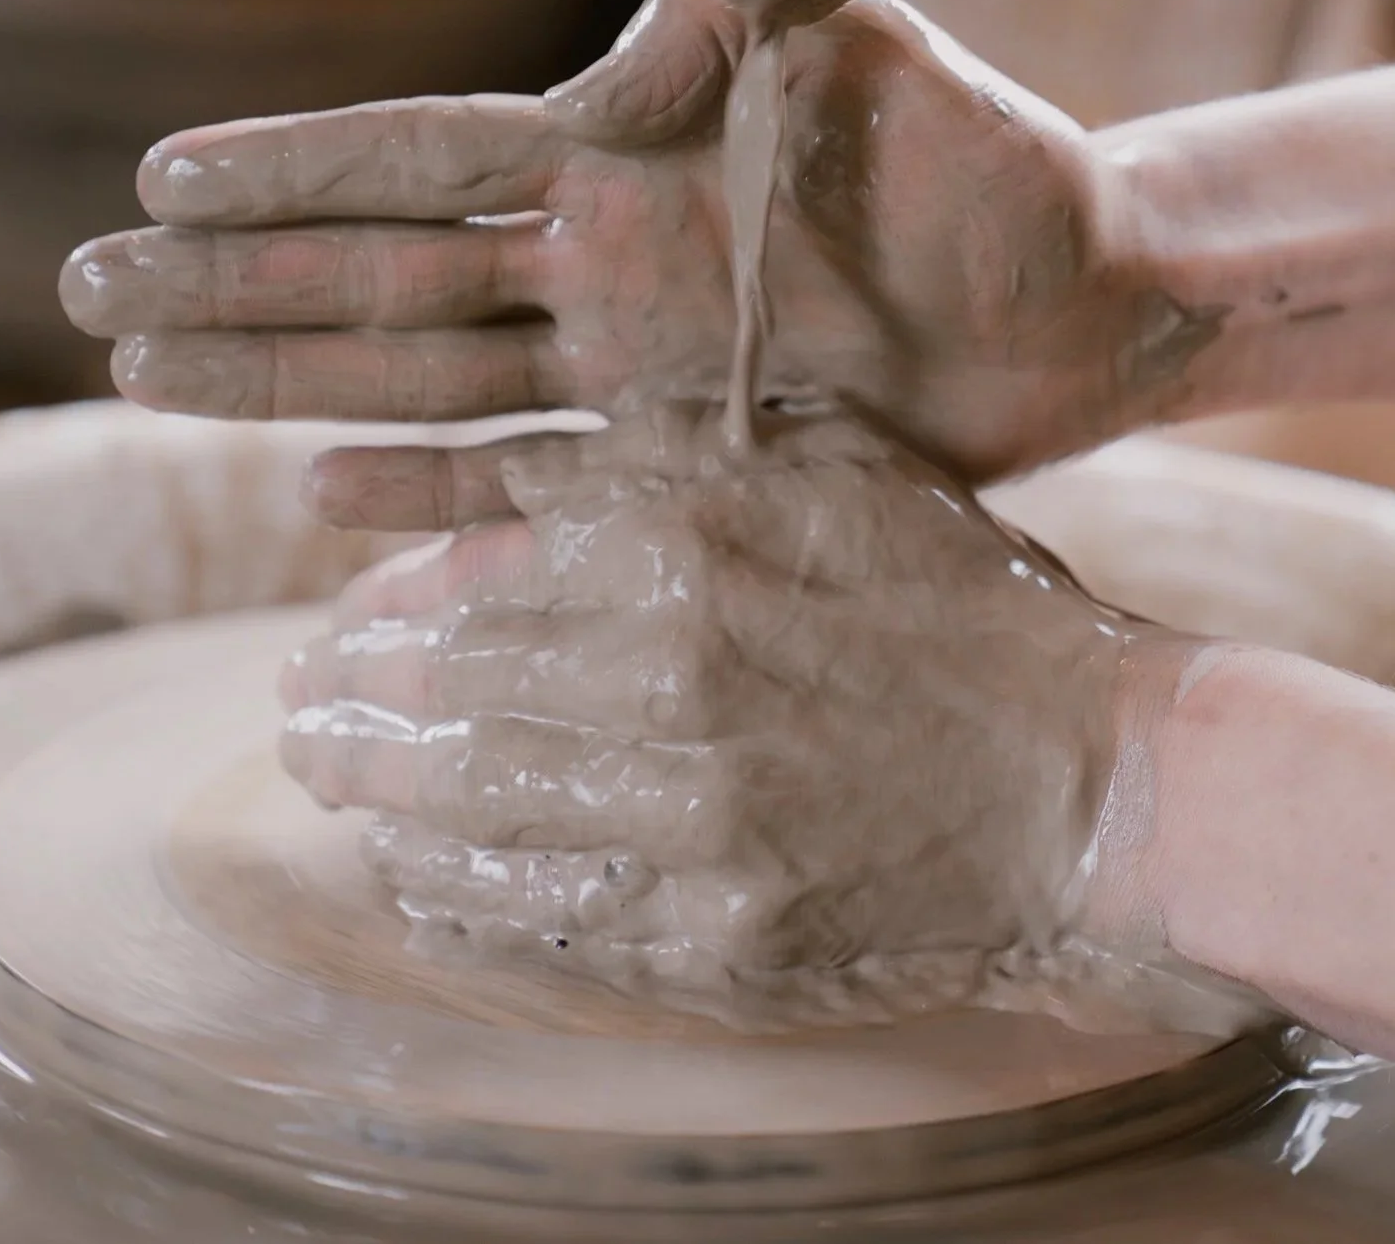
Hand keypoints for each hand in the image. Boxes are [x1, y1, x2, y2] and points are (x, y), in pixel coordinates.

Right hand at [63, 0, 1214, 479]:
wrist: (1077, 302)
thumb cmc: (992, 165)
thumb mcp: (871, 66)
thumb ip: (752, 36)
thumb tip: (654, 13)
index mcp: (631, 160)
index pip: (431, 159)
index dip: (299, 172)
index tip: (164, 177)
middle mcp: (603, 266)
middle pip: (386, 277)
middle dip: (237, 286)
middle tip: (90, 294)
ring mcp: (632, 367)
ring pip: (426, 379)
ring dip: (288, 386)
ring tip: (149, 383)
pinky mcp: (685, 457)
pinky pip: (531, 480)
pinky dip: (431, 492)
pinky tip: (318, 500)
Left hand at [277, 402, 1236, 1028]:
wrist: (1097, 782)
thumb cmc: (973, 611)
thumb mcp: (838, 474)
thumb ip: (673, 456)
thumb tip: (512, 476)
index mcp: (694, 550)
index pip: (477, 579)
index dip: (387, 606)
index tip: (348, 622)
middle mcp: (674, 685)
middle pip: (447, 697)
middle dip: (348, 705)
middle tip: (296, 708)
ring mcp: (693, 826)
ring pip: (471, 815)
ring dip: (380, 801)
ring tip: (334, 783)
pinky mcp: (720, 939)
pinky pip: (545, 921)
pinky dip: (461, 897)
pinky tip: (424, 876)